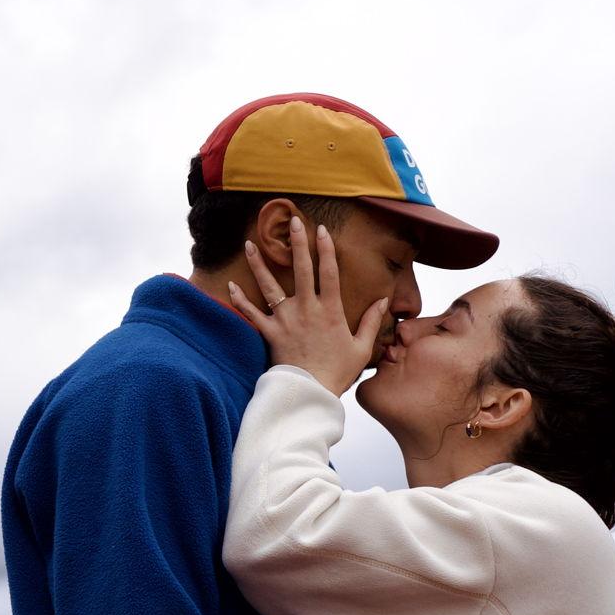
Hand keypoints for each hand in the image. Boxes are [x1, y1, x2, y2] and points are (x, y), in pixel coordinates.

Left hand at [226, 221, 388, 395]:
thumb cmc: (337, 373)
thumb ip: (370, 321)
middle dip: (297, 243)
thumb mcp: (361, 348)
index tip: (321, 230)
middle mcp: (307, 309)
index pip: (329, 271)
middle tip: (292, 221)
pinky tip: (230, 285)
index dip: (326, 249)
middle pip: (301, 269)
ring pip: (270, 286)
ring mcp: (286, 320)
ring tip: (250, 243)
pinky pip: (252, 314)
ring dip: (259, 263)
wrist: (311, 393)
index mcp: (330, 309)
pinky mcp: (270, 334)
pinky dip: (240, 301)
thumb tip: (384, 301)